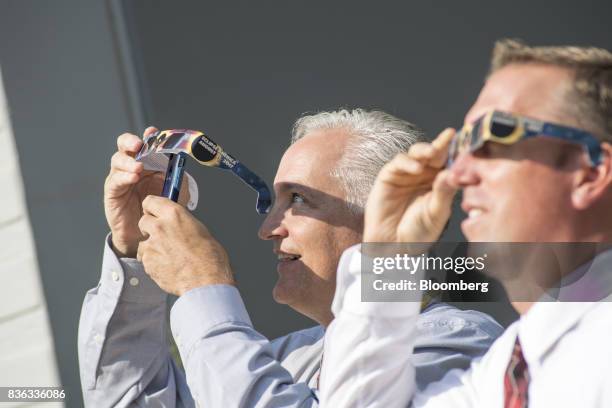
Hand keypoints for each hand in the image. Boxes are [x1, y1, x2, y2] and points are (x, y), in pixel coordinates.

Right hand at [104, 127, 188, 256]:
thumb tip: (182, 164)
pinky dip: (124, 176)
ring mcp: (120, 177)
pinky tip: (133, 178)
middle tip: (139, 145)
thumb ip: (179, 178)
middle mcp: (131, 166)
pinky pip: (116, 180)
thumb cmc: (158, 209)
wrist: (145, 233)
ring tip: (139, 167)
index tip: (153, 132)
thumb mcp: (175, 193)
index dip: (148, 136)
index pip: (145, 143)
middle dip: (130, 142)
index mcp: (147, 162)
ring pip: (118, 160)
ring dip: (128, 161)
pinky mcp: (113, 192)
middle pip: (124, 145)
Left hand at [137, 196, 234, 295]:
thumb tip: (176, 223)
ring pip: (143, 243)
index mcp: (175, 215)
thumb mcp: (199, 229)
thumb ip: (181, 223)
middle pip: (143, 221)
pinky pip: (145, 259)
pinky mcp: (147, 262)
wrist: (206, 280)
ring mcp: (151, 245)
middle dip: (149, 228)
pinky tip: (167, 266)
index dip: (151, 208)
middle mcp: (160, 227)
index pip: (150, 201)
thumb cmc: (209, 257)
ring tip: (168, 256)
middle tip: (161, 236)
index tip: (153, 213)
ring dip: (151, 248)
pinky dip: (153, 262)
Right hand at [363, 128, 457, 243]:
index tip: (464, 139)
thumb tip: (451, 173)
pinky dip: (408, 162)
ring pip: (416, 152)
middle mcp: (424, 174)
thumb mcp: (437, 213)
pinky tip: (416, 168)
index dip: (456, 149)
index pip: (449, 161)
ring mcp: (406, 173)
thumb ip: (443, 193)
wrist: (393, 245)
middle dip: (441, 144)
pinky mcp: (389, 175)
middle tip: (448, 140)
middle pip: (433, 152)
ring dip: (425, 149)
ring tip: (432, 153)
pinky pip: (399, 162)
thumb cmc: (418, 232)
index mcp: (440, 182)